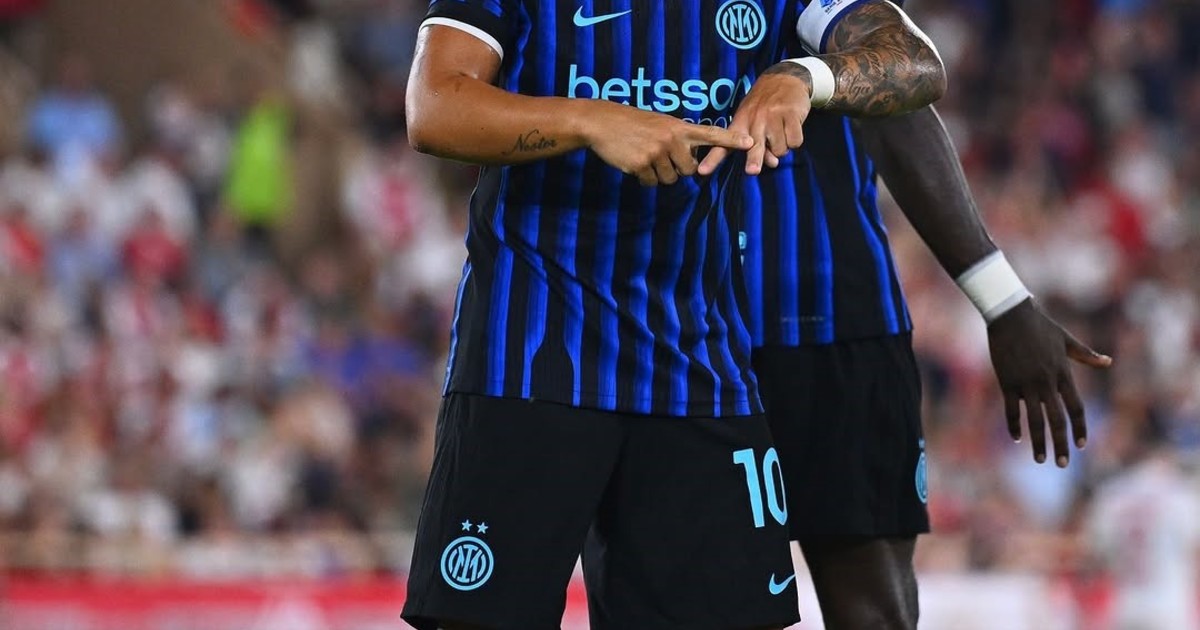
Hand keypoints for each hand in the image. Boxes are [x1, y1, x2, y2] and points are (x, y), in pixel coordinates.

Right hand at [583, 101, 753, 185]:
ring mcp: (657, 152)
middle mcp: (672, 139)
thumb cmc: (632, 123)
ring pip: (670, 179)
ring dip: (658, 174)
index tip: (750, 142)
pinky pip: (651, 183)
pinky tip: (634, 163)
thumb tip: (690, 164)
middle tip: (660, 156)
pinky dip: (643, 178)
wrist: (602, 122)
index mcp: (678, 127)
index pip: (710, 133)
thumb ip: (678, 139)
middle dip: (677, 169)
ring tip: (644, 156)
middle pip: (689, 170)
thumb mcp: (659, 123)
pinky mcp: (642, 165)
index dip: (730, 139)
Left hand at [698, 64, 812, 175]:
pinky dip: (795, 141)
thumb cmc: (766, 106)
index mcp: (740, 123)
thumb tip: (772, 163)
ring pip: (779, 149)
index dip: (712, 159)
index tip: (702, 171)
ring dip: (782, 148)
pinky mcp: (791, 114)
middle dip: (753, 160)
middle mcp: (755, 120)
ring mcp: (773, 116)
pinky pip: (794, 141)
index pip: (723, 145)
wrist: (785, 78)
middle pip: (753, 147)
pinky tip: (792, 129)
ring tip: (781, 133)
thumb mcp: (753, 121)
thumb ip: (758, 146)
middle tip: (752, 171)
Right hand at [987, 299, 1112, 467]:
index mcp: (1063, 373)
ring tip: (1040, 459)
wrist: (1010, 314)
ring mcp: (1026, 383)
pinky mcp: (1007, 382)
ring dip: (1038, 442)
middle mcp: (1046, 382)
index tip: (1081, 445)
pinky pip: (1011, 410)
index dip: (1079, 428)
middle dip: (1061, 444)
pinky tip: (1016, 438)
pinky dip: (1014, 425)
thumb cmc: (1039, 325)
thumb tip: (1108, 362)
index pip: (1076, 408)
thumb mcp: (1066, 340)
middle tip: (1063, 464)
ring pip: (1034, 419)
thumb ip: (1086, 355)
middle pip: (1057, 420)